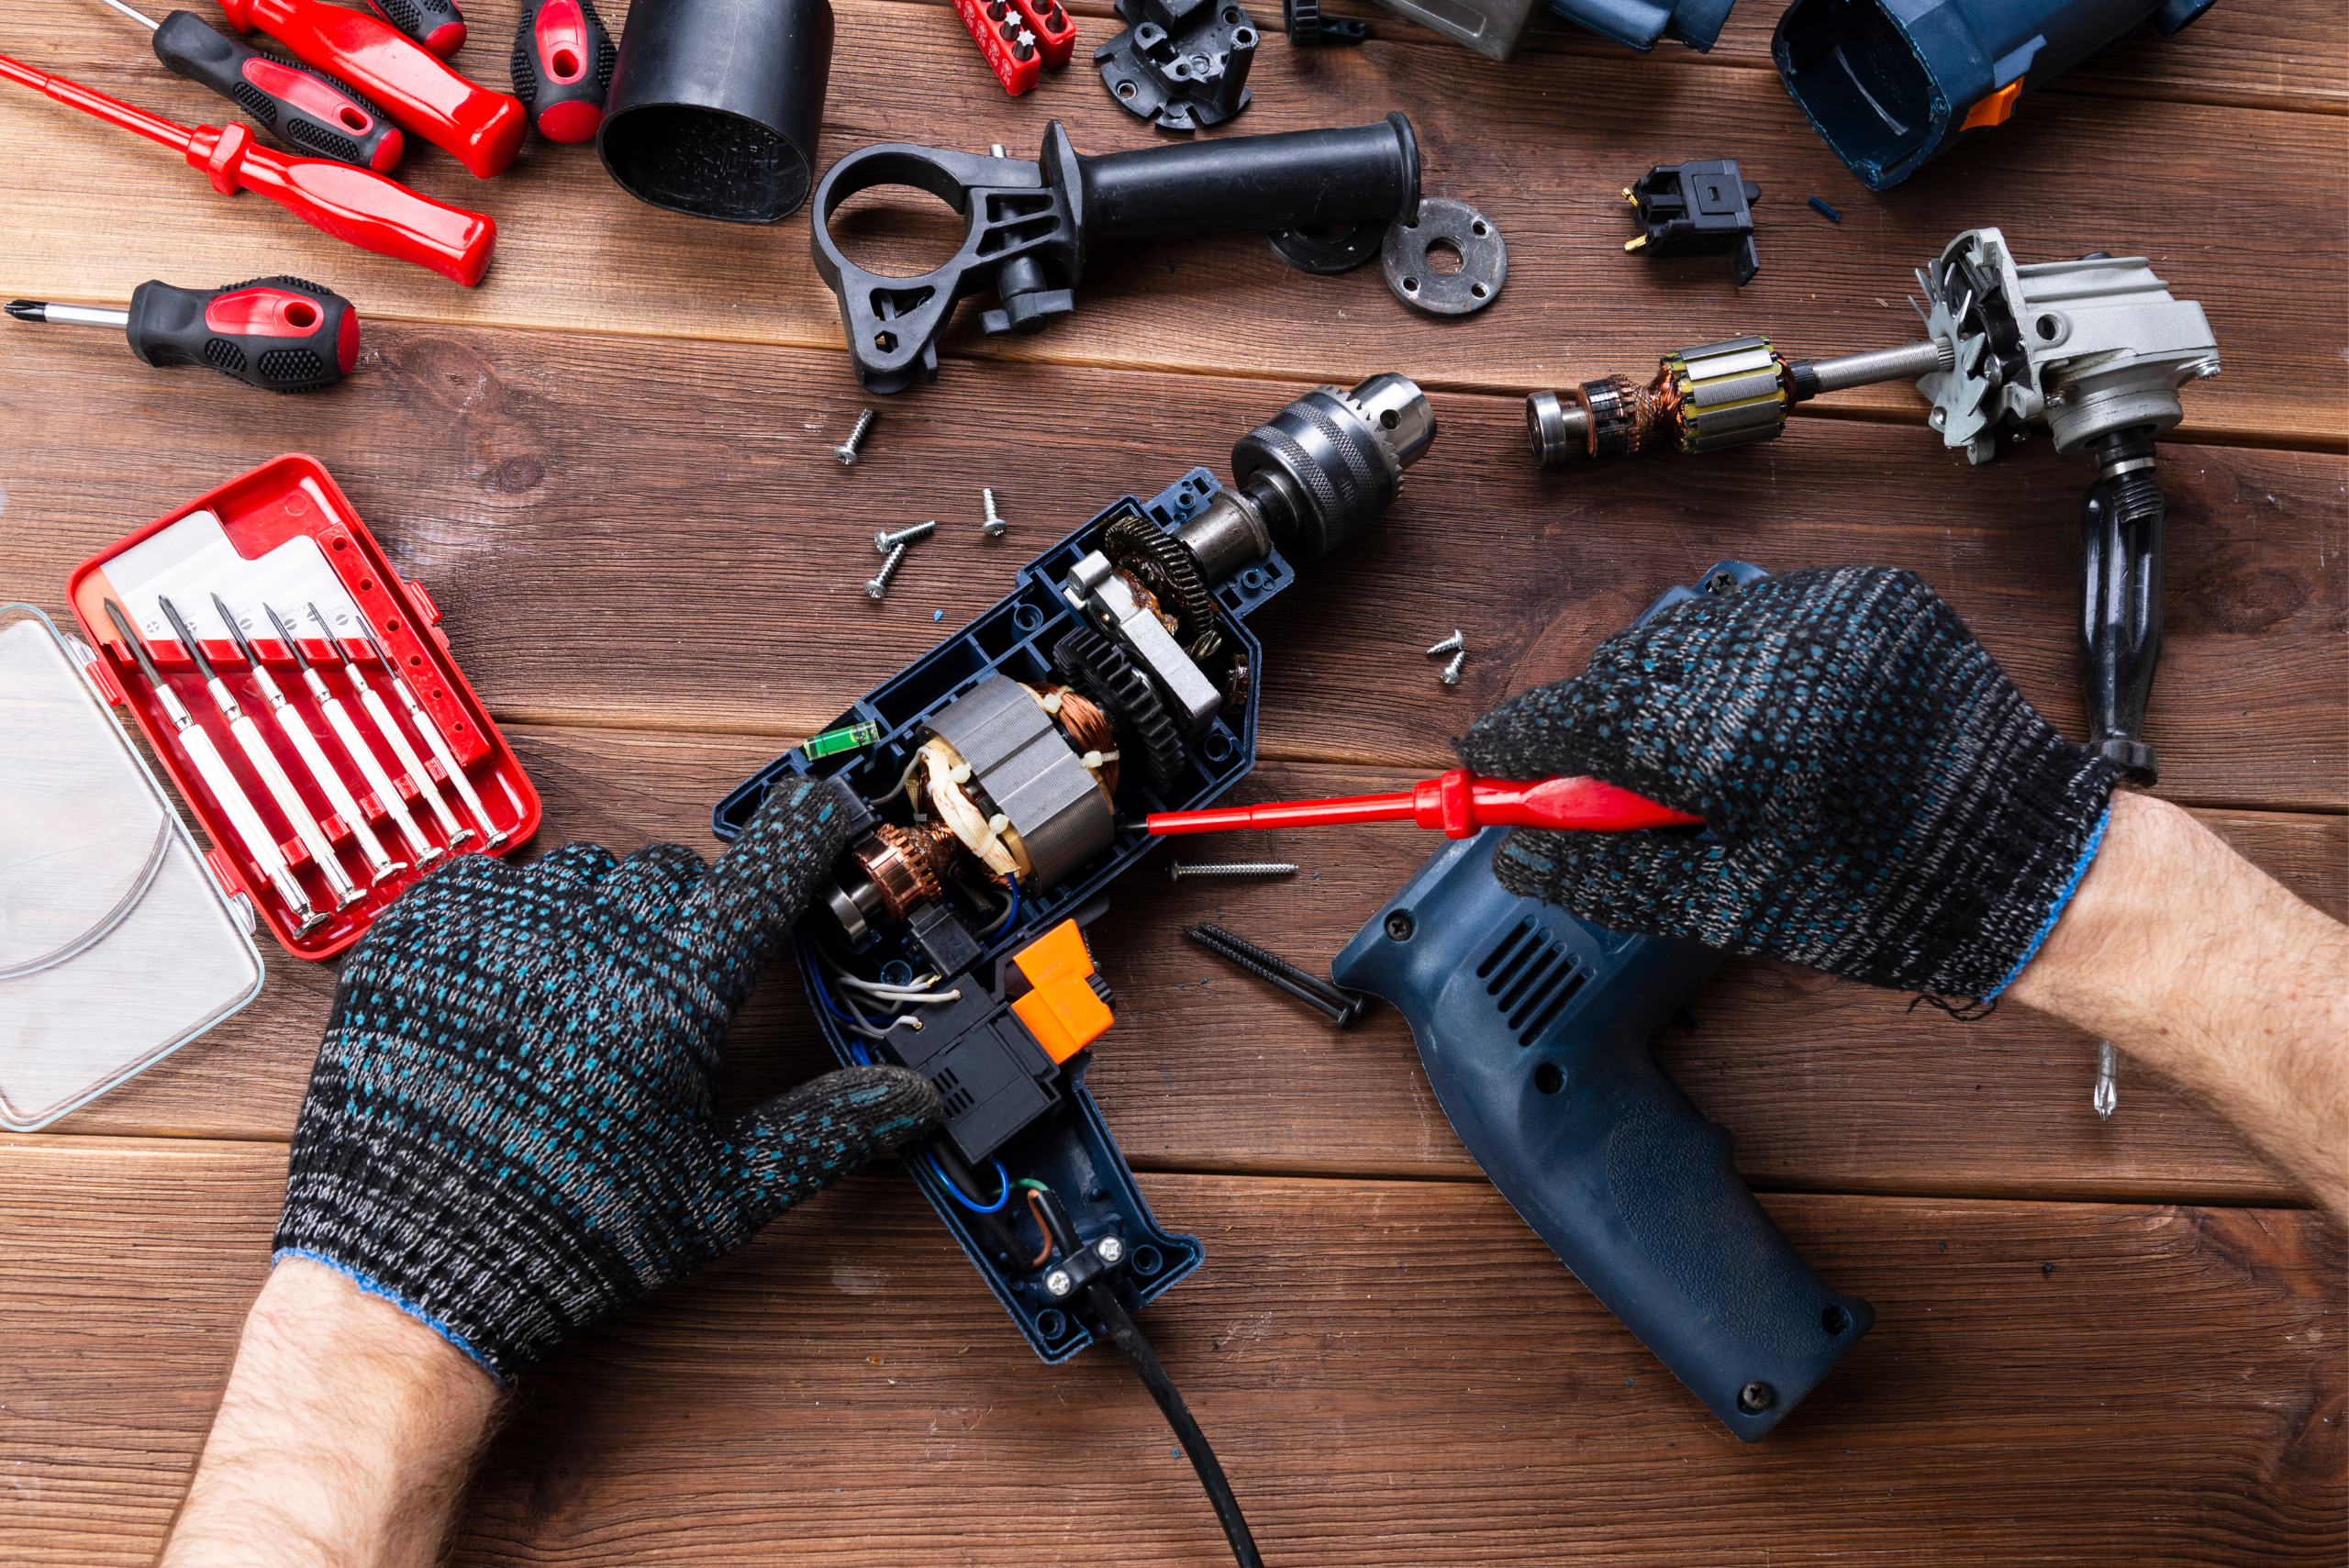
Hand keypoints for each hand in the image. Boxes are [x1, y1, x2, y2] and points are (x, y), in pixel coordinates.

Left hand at [274, 775, 942, 1383]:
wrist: (414, 1261)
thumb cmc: (567, 1229)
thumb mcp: (719, 1194)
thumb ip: (825, 1132)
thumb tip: (909, 1100)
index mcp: (681, 986)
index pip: (772, 863)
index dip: (809, 828)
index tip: (824, 809)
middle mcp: (598, 932)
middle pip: (672, 872)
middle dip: (685, 913)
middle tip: (666, 988)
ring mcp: (505, 922)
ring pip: (582, 873)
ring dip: (598, 914)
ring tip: (579, 998)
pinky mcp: (422, 929)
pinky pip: (489, 883)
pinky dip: (510, 920)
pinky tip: (507, 991)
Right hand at [1458, 566, 2120, 999]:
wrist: (2031, 862)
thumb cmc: (1891, 897)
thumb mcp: (1726, 906)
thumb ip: (1606, 872)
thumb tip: (1520, 856)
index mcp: (1735, 740)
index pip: (1579, 719)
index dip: (1520, 745)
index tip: (1486, 763)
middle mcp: (1776, 654)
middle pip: (1625, 671)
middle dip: (1600, 727)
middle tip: (1608, 793)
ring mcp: (1828, 613)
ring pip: (1689, 637)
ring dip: (1669, 692)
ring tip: (1706, 766)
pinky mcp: (1870, 596)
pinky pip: (1760, 618)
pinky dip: (1737, 665)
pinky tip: (1762, 723)